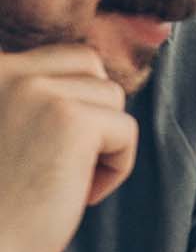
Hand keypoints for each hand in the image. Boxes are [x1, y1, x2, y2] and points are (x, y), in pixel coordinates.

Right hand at [0, 46, 138, 251]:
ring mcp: (36, 90)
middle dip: (92, 111)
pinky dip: (115, 168)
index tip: (42, 151)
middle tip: (63, 161)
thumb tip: (96, 78)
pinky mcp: (71, 119)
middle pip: (89, 64)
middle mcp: (3, 69)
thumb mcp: (6, 129)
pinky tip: (78, 195)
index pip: (59, 56)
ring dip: (102, 142)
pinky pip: (126, 130)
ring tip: (65, 181)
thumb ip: (31, 98)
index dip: (71, 104)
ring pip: (112, 97)